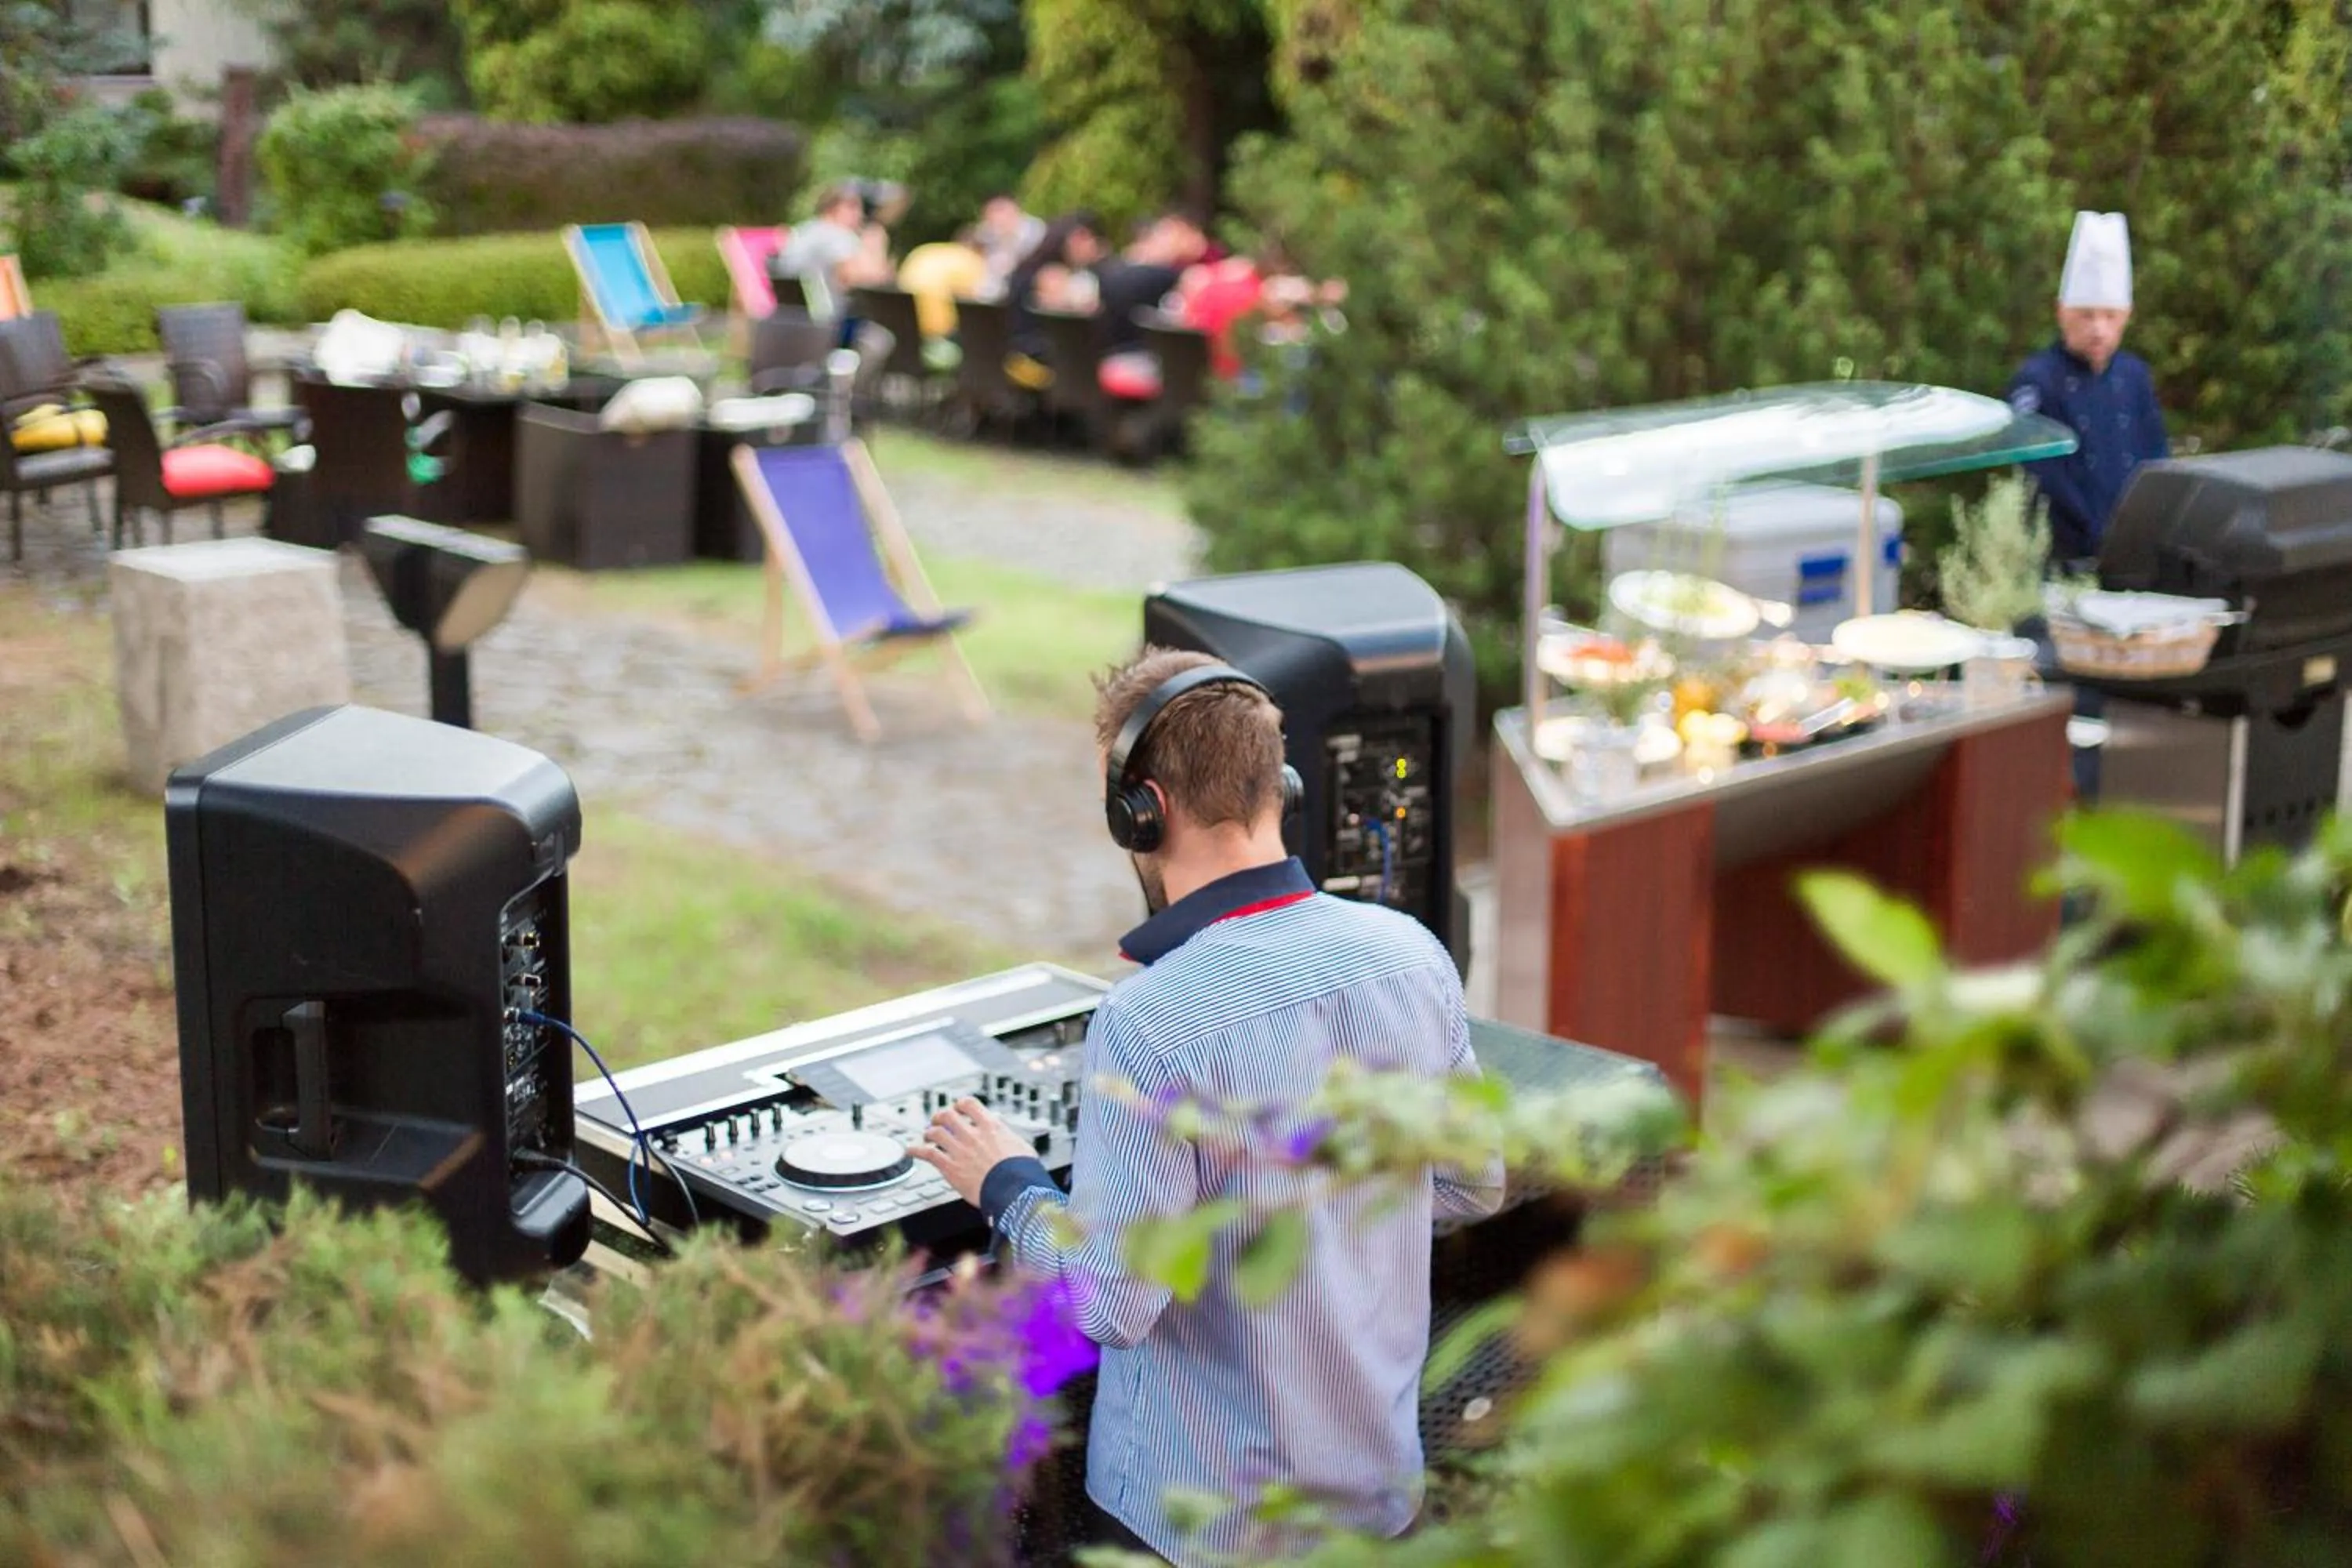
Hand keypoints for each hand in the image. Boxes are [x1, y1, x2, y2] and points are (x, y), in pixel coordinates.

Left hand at [909, 1097, 1037, 1206]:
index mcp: (990, 1126)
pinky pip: (927, 1153)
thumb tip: (1004, 1133)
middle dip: (940, 1116)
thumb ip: (1007, 1137)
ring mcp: (959, 1150)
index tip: (958, 1108)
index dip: (960, 1105)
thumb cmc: (1022, 1172)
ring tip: (927, 1136)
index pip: (969, 1104)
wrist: (1013, 1190)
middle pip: (947, 1115)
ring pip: (935, 1132)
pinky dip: (915, 1150)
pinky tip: (910, 1150)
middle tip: (938, 1121)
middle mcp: (972, 1134)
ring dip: (928, 1133)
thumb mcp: (1020, 1146)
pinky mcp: (950, 1167)